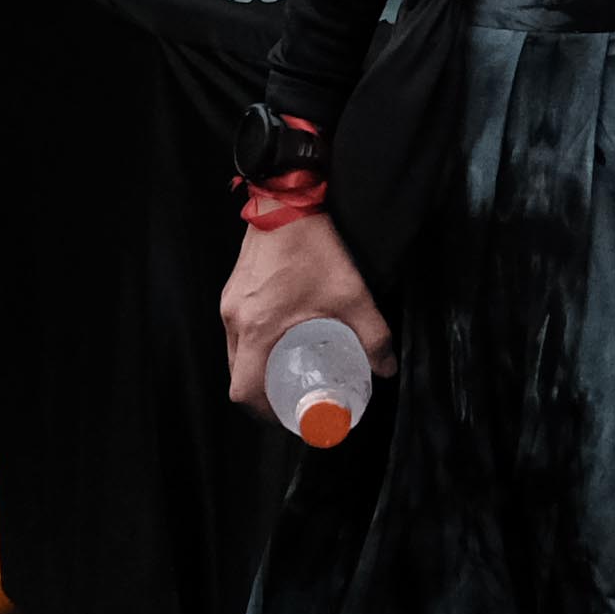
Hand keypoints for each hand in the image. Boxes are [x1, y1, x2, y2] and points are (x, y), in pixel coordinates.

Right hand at [219, 206, 392, 405]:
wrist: (287, 199)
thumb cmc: (313, 247)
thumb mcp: (352, 295)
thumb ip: (373, 336)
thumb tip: (385, 368)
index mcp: (258, 329)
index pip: (245, 389)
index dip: (264, 411)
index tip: (286, 414)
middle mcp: (235, 320)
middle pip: (236, 375)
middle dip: (261, 393)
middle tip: (289, 396)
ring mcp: (229, 303)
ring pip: (234, 352)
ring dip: (256, 367)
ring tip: (286, 370)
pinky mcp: (232, 288)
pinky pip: (236, 329)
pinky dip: (253, 342)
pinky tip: (279, 336)